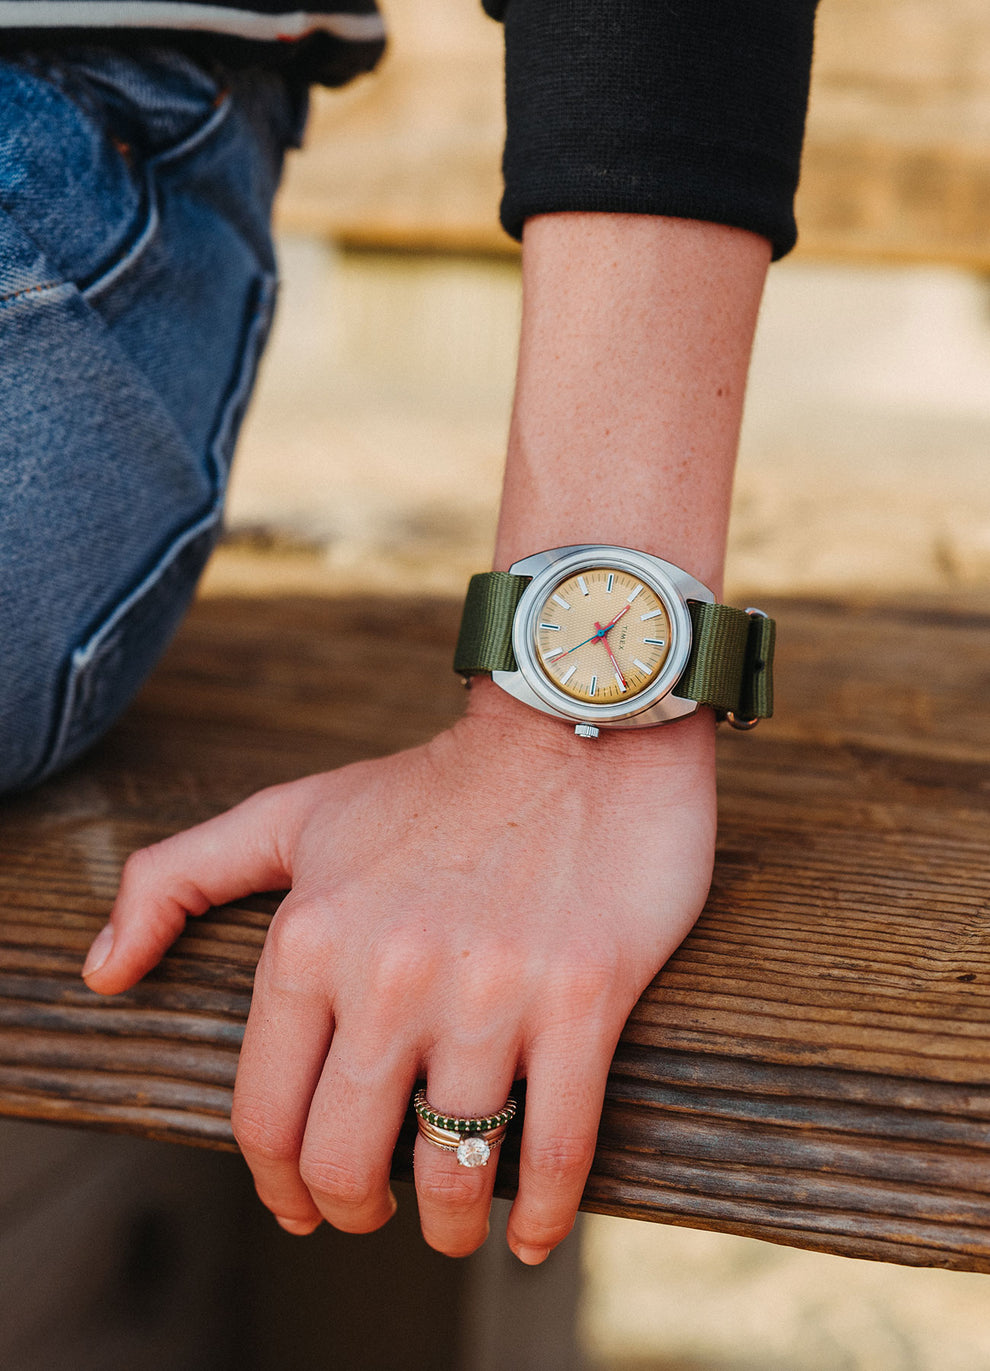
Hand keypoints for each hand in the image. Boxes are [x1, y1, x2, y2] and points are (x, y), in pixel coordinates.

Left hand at [82, 685, 716, 1260]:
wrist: (571, 728)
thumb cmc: (431, 785)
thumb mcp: (292, 814)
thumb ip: (177, 878)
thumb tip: (102, 972)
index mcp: (309, 941)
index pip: (266, 1116)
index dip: (277, 1183)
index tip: (301, 1202)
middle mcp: (389, 975)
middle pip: (345, 1160)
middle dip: (353, 1208)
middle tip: (373, 1207)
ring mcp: (489, 991)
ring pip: (452, 1170)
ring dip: (450, 1224)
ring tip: (457, 1222)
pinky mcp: (582, 996)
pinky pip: (557, 1145)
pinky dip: (544, 1212)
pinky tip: (533, 1233)